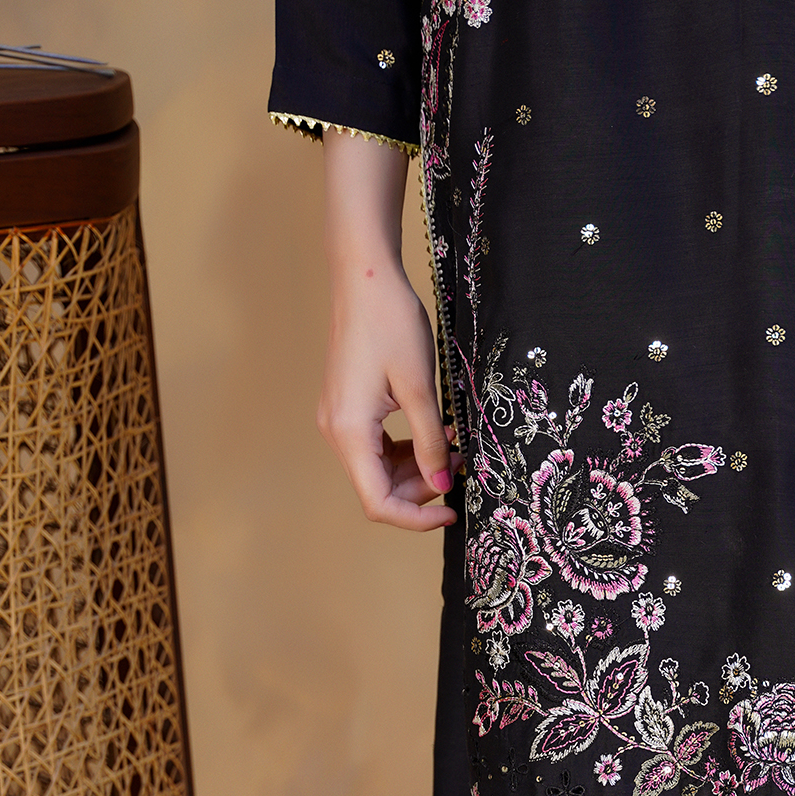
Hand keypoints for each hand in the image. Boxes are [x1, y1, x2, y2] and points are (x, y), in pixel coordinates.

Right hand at [317, 131, 460, 532]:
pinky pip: (376, 446)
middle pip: (377, 488)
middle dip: (421, 489)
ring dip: (416, 468)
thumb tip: (440, 486)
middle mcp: (335, 431)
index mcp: (348, 432)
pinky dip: (406, 449)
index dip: (415, 518)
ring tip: (452, 446)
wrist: (365, 277)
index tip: (451, 512)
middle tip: (459, 467)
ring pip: (378, 469)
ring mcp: (338, 419)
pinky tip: (435, 432)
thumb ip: (430, 443)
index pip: (377, 502)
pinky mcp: (347, 407)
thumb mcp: (420, 389)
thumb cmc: (391, 323)